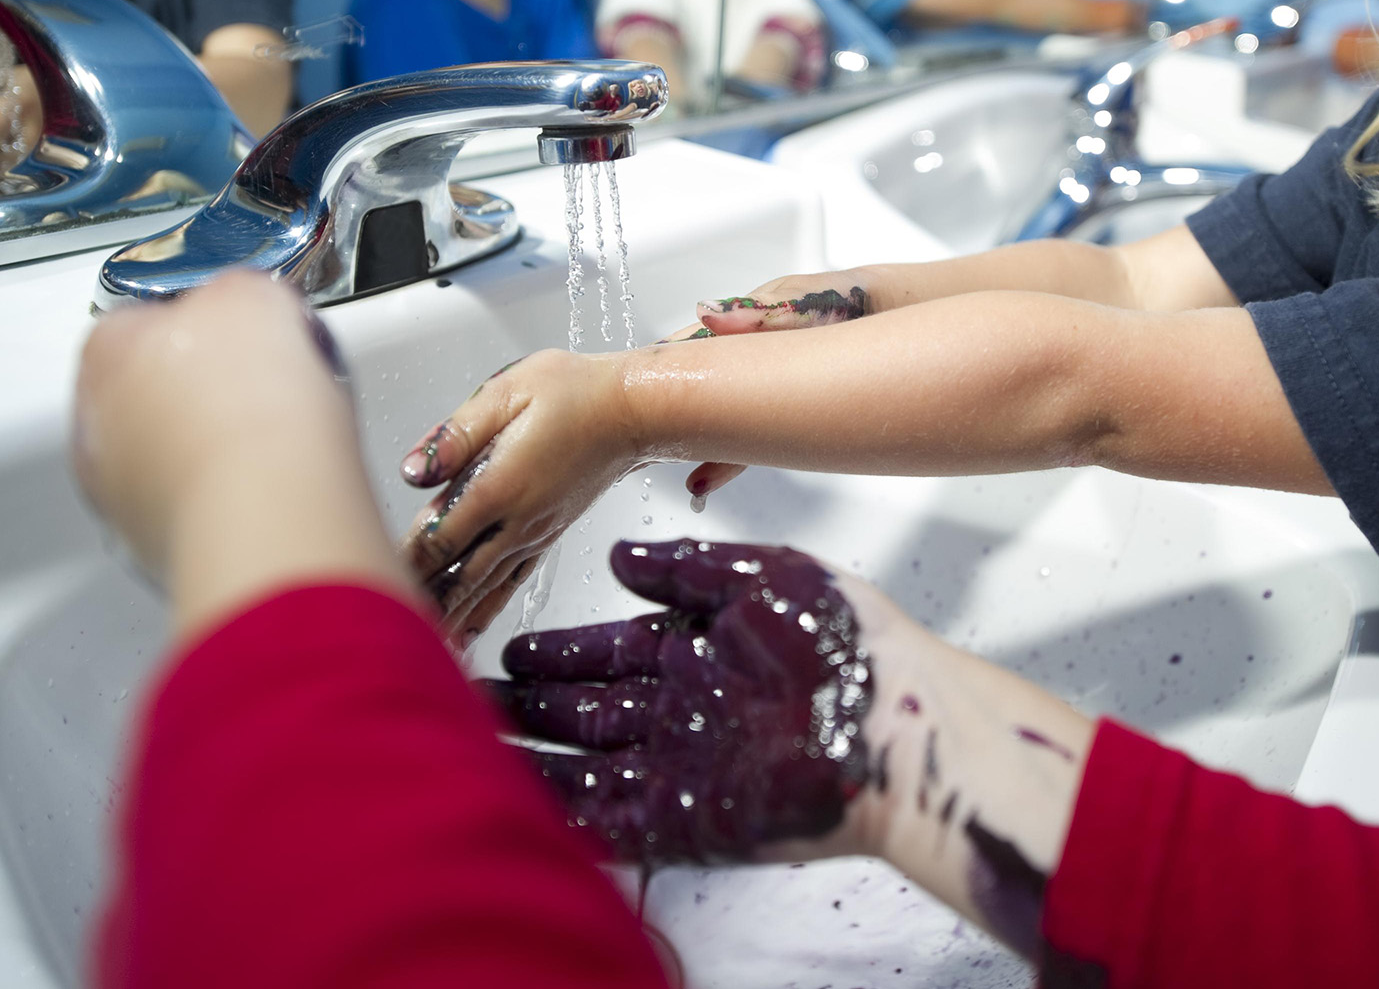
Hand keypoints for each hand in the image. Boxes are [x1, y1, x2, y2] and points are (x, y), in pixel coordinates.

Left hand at [74, 270, 405, 632]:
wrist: (269, 509)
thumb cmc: (250, 404)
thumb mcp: (255, 296)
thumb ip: (238, 294)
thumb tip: (245, 307)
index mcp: (106, 350)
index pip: (144, 320)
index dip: (206, 323)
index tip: (247, 334)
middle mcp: (96, 424)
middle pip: (153, 393)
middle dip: (206, 392)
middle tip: (267, 391)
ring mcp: (121, 494)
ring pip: (172, 458)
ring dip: (215, 451)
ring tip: (278, 447)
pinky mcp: (159, 549)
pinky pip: (198, 511)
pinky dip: (229, 502)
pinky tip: (270, 492)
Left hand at [398, 275, 870, 637]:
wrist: (634, 409)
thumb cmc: (574, 392)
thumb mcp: (505, 393)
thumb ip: (455, 435)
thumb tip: (415, 471)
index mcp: (498, 485)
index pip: (438, 536)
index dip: (404, 560)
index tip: (373, 576)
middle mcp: (517, 520)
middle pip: (457, 575)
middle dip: (421, 602)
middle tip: (387, 626)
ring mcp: (535, 532)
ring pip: (483, 589)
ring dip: (452, 618)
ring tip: (422, 650)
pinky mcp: (548, 534)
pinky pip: (510, 583)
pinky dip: (485, 610)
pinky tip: (471, 626)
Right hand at [481, 539, 875, 863]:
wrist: (900, 722)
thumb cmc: (849, 643)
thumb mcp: (759, 579)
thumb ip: (687, 570)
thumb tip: (621, 557)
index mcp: (702, 654)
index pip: (612, 654)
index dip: (563, 654)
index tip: (516, 651)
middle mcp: (687, 711)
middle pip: (591, 713)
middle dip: (535, 707)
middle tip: (478, 698)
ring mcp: (688, 767)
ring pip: (592, 765)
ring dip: (539, 758)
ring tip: (481, 746)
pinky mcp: (695, 819)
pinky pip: (618, 820)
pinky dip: (572, 812)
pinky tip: (527, 798)